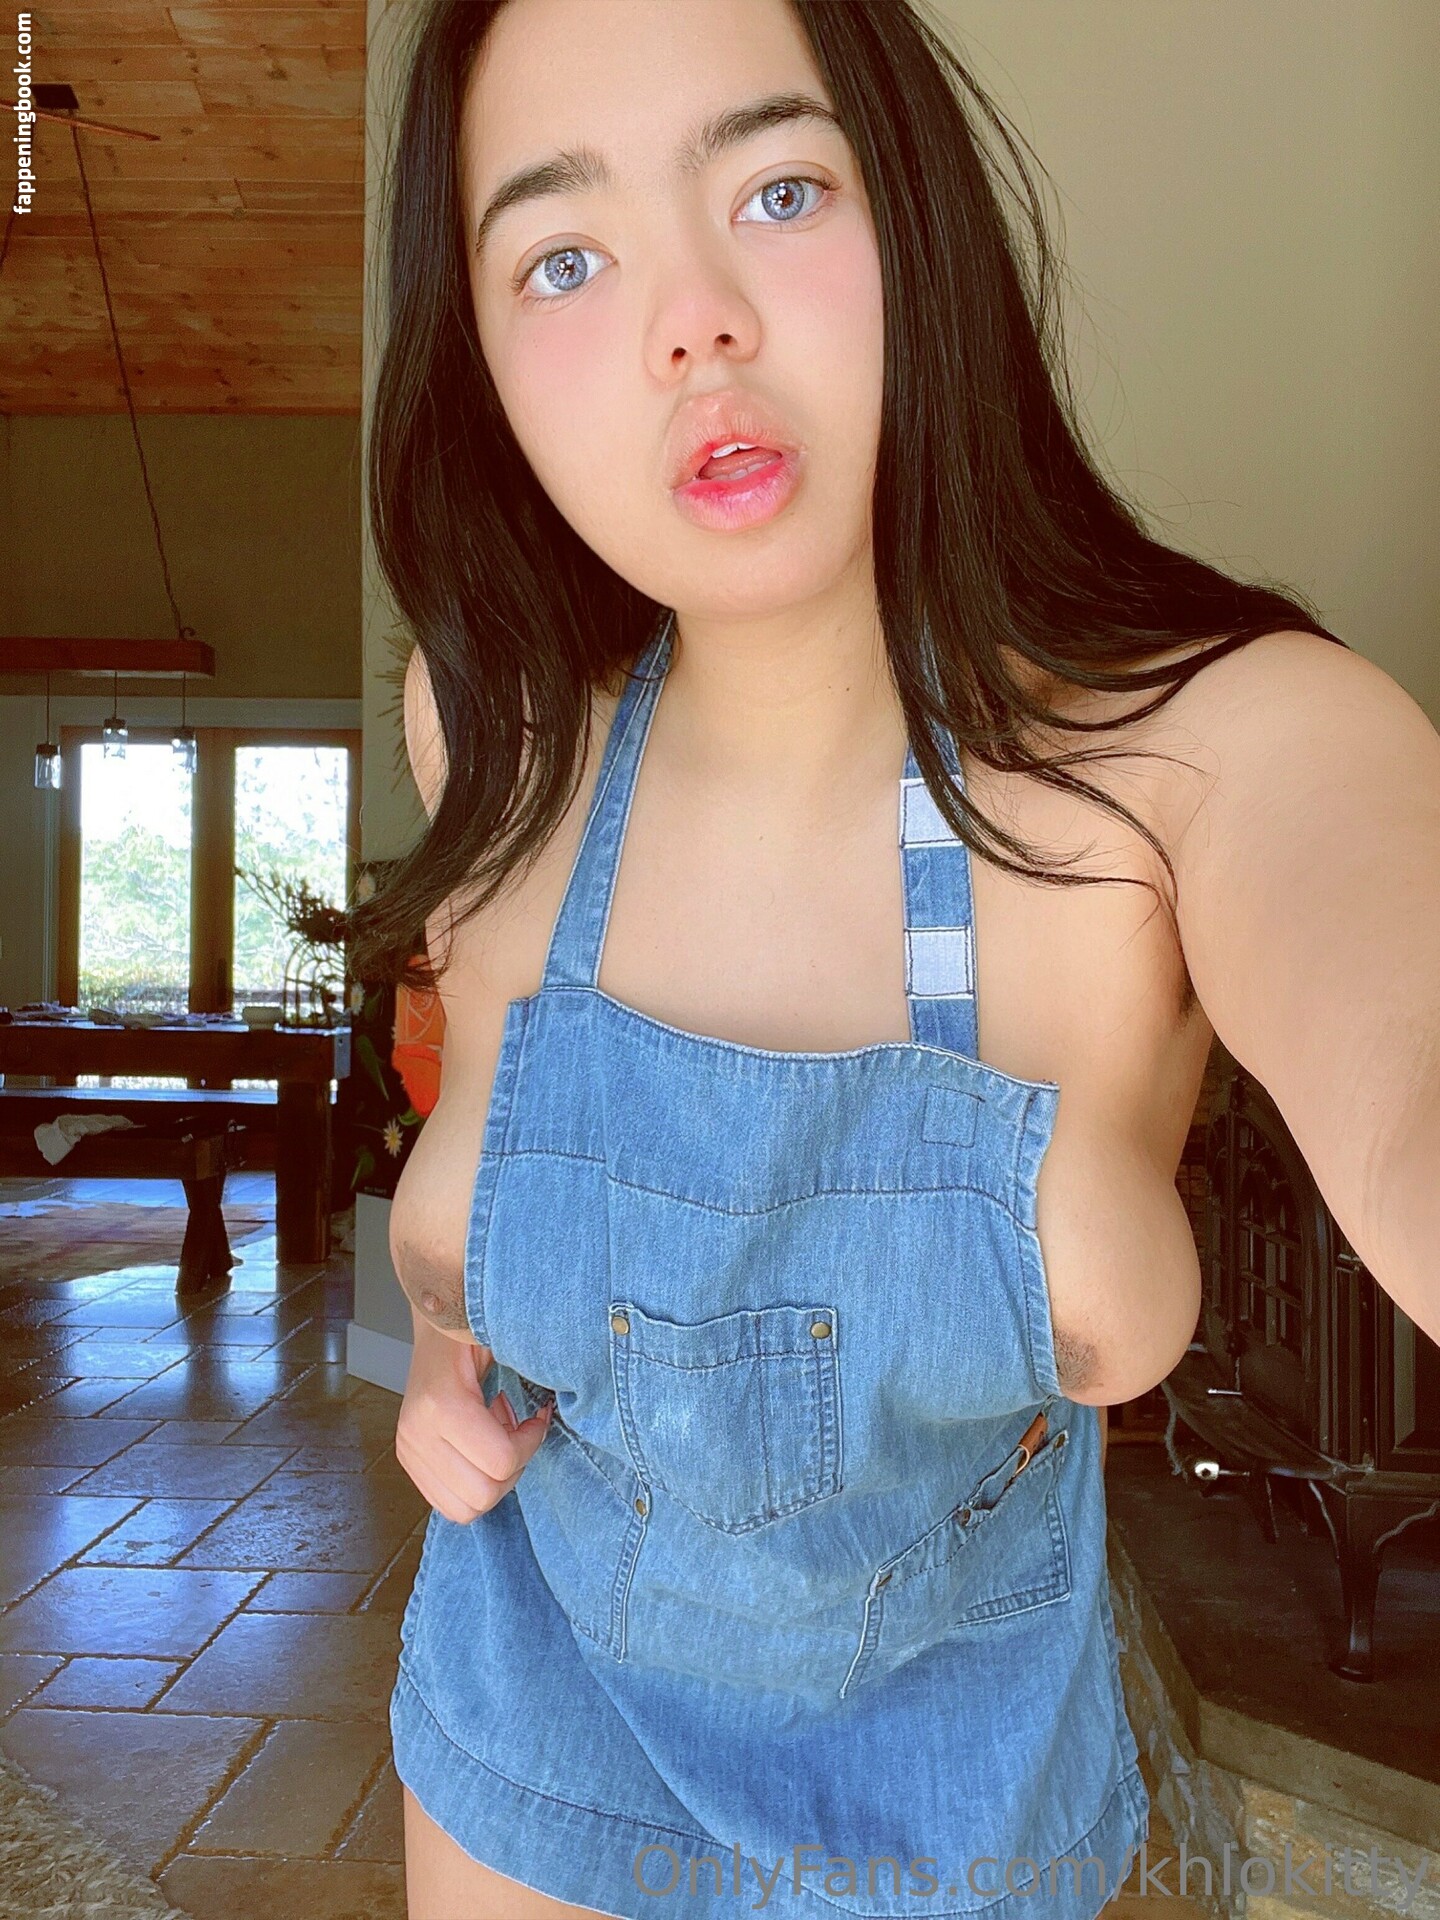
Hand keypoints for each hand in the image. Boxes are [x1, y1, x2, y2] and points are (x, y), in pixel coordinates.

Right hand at [394, 1319, 551, 1523]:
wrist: (434, 1326)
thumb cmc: (472, 1332)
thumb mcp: (503, 1343)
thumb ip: (529, 1374)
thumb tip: (554, 1408)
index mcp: (441, 1403)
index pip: (501, 1460)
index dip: (530, 1443)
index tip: (537, 1418)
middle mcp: (417, 1433)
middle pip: (483, 1494)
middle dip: (513, 1467)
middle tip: (519, 1432)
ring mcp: (409, 1449)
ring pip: (465, 1508)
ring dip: (492, 1480)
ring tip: (499, 1441)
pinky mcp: (408, 1459)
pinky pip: (448, 1503)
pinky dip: (474, 1485)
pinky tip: (481, 1450)